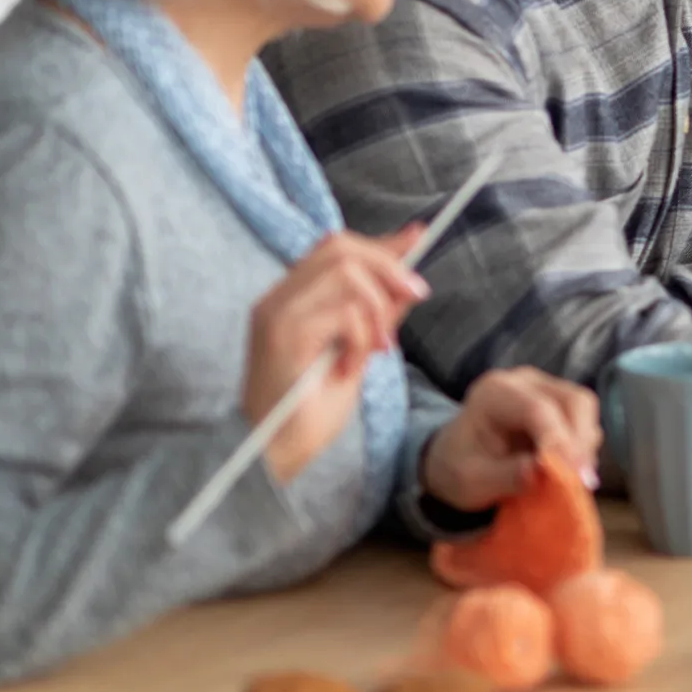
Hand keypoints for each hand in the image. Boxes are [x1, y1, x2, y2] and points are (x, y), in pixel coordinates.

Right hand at [243, 228, 428, 482]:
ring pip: (346, 274)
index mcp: (292, 299)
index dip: (381, 242)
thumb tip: (409, 280)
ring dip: (376, 311)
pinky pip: (342, 312)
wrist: (272, 455)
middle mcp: (277, 299)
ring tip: (376, 349)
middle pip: (341, 248)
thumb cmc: (309, 410)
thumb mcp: (357, 352)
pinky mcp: (282, 336)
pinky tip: (351, 368)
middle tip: (415, 296)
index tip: (419, 236)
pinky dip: (361, 338)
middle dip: (388, 267)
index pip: (335, 248)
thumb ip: (378, 314)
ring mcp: (276, 314)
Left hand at [421, 367, 603, 510]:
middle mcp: (526, 382)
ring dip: (585, 445)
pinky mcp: (560, 405)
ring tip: (575, 479)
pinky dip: (584, 447)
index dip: (558, 441)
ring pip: (585, 409)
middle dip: (581, 441)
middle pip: (573, 400)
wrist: (455, 460)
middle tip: (583, 480)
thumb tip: (541, 473)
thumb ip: (505, 477)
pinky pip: (584, 421)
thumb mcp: (470, 482)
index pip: (538, 409)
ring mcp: (547, 389)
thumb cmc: (458, 469)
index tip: (569, 476)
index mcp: (495, 392)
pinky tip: (571, 470)